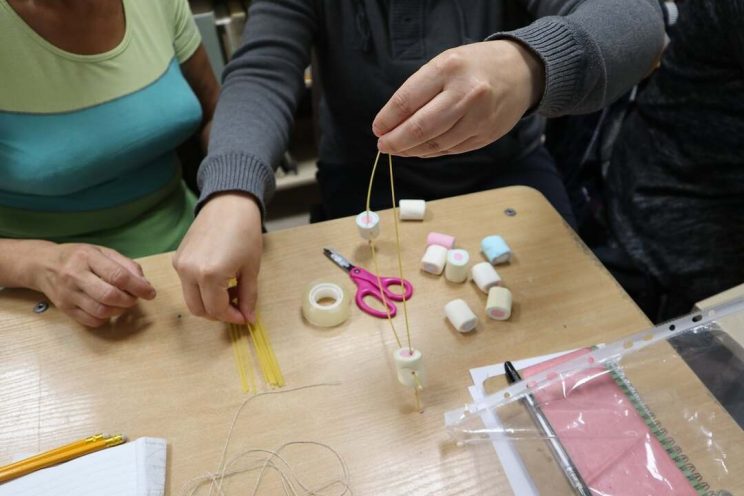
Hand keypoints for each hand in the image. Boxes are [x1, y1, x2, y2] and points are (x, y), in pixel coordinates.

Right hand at [33, 243, 156, 327]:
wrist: (44, 265)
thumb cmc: (80, 257)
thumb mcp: (103, 252)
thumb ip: (126, 265)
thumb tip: (145, 284)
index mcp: (88, 257)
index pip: (118, 275)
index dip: (138, 286)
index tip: (150, 292)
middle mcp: (75, 276)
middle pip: (109, 296)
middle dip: (129, 300)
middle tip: (134, 298)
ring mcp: (68, 294)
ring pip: (101, 311)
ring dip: (119, 310)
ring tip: (123, 303)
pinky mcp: (65, 309)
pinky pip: (92, 321)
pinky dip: (106, 318)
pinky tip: (109, 309)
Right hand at [173, 192, 262, 323]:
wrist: (229, 204)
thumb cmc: (245, 232)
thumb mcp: (251, 268)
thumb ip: (248, 296)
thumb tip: (248, 318)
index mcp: (210, 275)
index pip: (217, 310)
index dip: (232, 317)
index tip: (244, 317)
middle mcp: (189, 272)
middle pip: (199, 309)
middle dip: (218, 314)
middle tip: (236, 307)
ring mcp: (180, 264)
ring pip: (190, 298)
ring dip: (209, 302)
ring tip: (229, 290)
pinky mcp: (177, 258)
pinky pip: (186, 283)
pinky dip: (201, 289)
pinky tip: (219, 279)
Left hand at [373, 40, 544, 157]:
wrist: (521, 72)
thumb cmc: (474, 67)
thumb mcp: (444, 63)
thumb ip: (419, 90)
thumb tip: (391, 122)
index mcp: (449, 69)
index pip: (408, 101)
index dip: (388, 120)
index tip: (377, 129)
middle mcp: (466, 94)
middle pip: (420, 128)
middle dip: (396, 141)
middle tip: (383, 146)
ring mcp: (478, 118)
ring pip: (436, 144)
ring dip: (412, 150)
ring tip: (399, 148)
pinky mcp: (486, 135)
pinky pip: (451, 150)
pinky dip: (432, 152)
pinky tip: (421, 149)